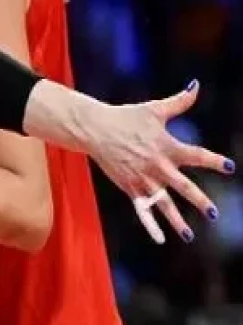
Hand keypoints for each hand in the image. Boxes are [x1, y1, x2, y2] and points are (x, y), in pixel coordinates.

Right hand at [82, 80, 233, 242]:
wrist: (94, 128)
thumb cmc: (126, 117)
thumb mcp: (153, 109)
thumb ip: (179, 102)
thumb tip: (197, 85)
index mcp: (165, 146)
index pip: (195, 155)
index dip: (213, 161)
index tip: (229, 167)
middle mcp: (156, 165)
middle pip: (182, 187)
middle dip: (199, 200)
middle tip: (213, 213)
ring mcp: (142, 178)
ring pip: (162, 203)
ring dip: (176, 220)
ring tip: (188, 234)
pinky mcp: (129, 186)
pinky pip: (142, 209)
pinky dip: (150, 224)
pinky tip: (160, 239)